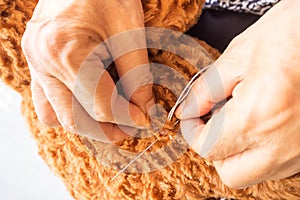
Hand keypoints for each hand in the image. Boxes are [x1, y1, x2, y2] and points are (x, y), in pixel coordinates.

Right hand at [21, 0, 154, 141]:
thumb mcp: (130, 32)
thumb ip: (137, 76)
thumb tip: (144, 110)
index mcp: (65, 50)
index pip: (100, 105)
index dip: (127, 117)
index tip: (146, 119)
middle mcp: (42, 61)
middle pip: (75, 120)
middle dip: (107, 130)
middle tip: (131, 128)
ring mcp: (35, 63)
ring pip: (57, 116)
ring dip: (87, 123)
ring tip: (112, 117)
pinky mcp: (38, 63)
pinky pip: (47, 102)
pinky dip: (70, 109)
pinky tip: (89, 102)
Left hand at [175, 0, 299, 187]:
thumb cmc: (295, 33)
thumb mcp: (240, 55)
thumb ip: (207, 89)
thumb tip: (188, 110)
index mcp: (259, 116)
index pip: (209, 148)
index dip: (192, 133)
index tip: (192, 118)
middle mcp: (283, 143)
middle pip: (231, 173)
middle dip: (214, 150)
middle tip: (213, 123)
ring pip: (255, 172)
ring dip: (238, 152)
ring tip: (240, 118)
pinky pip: (276, 163)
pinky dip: (261, 149)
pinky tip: (261, 122)